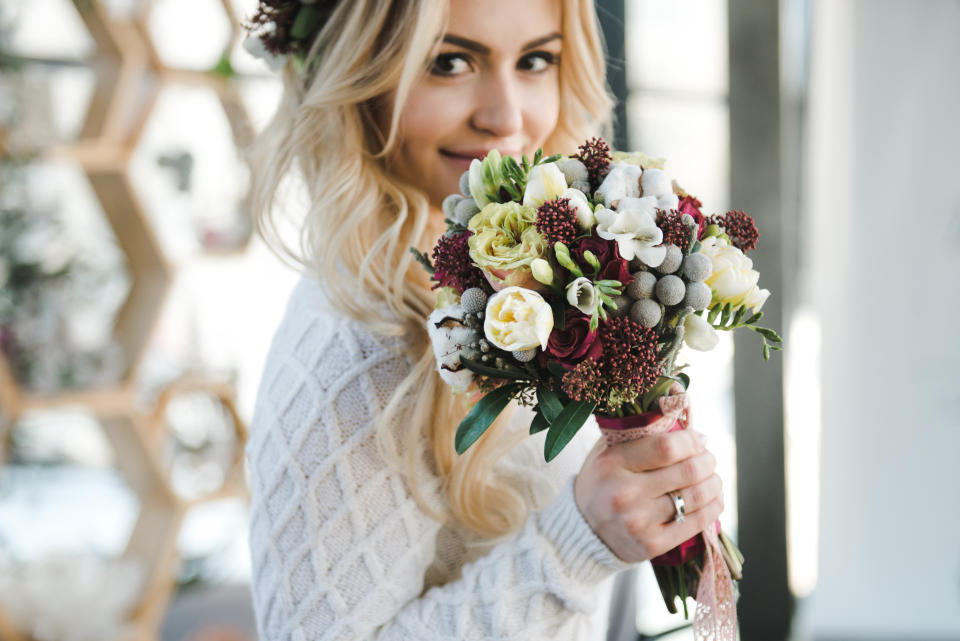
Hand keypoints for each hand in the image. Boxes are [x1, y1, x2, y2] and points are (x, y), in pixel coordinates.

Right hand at [573, 430, 723, 563]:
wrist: (582, 530)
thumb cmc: (602, 482)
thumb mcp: (607, 451)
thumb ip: (637, 433)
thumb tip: (679, 414)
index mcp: (612, 463)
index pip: (666, 447)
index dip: (691, 441)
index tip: (699, 439)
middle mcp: (624, 494)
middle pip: (687, 471)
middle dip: (707, 461)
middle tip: (707, 459)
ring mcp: (638, 522)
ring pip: (696, 497)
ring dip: (713, 483)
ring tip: (712, 478)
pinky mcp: (652, 545)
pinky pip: (696, 523)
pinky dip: (713, 508)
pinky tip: (714, 499)